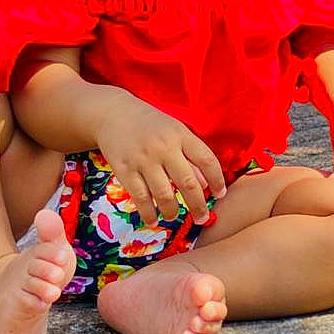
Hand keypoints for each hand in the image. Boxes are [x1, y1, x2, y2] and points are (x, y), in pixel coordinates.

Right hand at [95, 98, 226, 225]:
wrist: (112, 113)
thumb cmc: (150, 124)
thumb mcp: (174, 131)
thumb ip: (191, 155)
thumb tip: (206, 185)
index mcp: (180, 134)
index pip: (206, 159)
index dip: (217, 180)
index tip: (221, 194)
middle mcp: (163, 147)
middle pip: (188, 182)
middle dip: (198, 206)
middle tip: (202, 218)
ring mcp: (143, 159)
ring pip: (164, 194)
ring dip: (172, 212)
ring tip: (174, 216)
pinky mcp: (124, 169)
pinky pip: (140, 197)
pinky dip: (148, 213)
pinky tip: (153, 220)